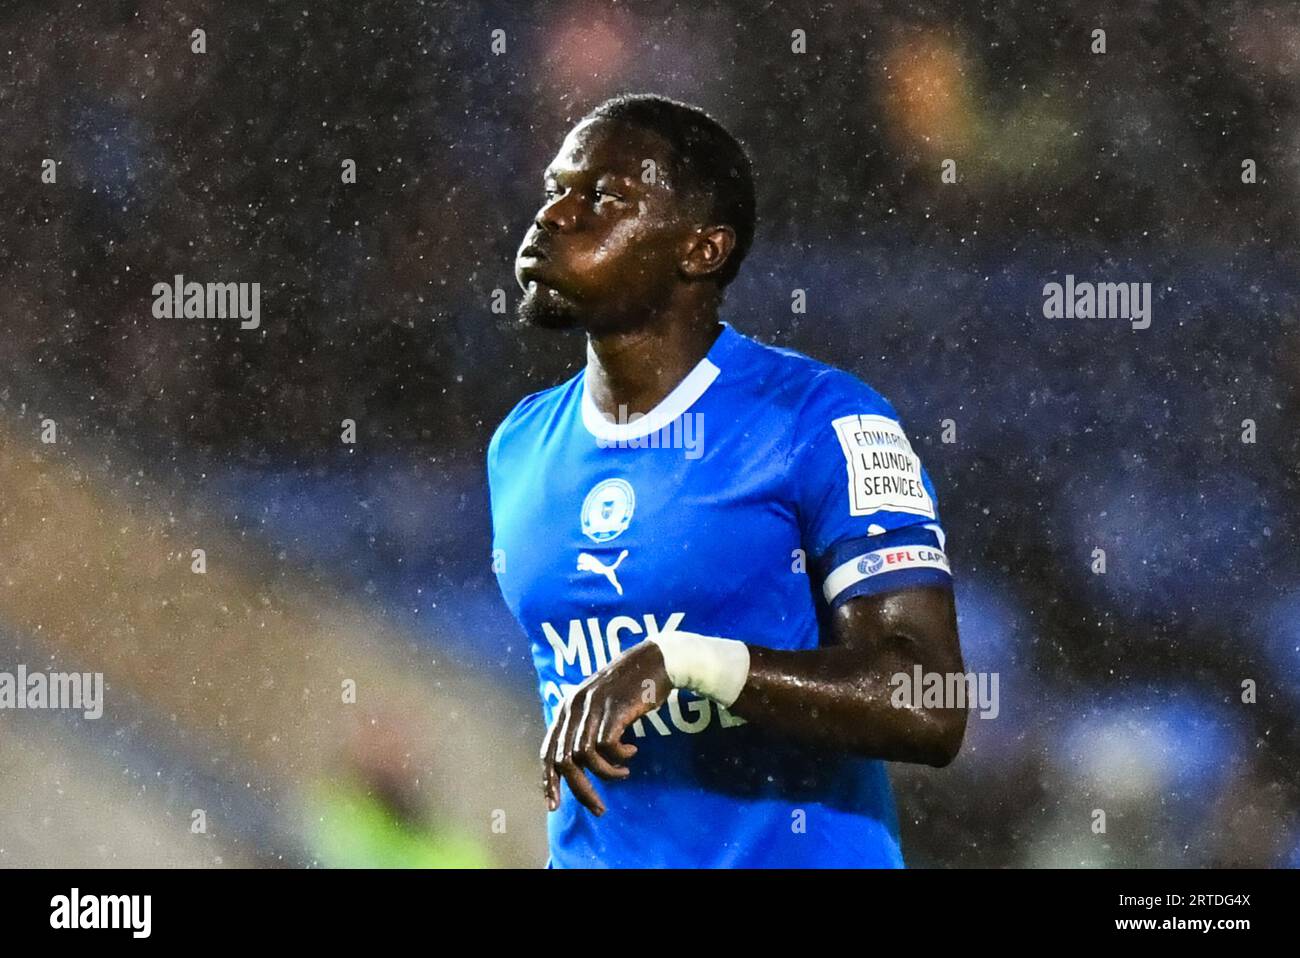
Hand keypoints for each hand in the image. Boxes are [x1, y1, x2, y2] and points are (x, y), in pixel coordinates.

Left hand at [540, 640, 671, 815]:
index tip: (553, 806)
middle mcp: (574, 707)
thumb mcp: (598, 704)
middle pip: (565, 761)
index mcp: (566, 708)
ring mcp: (593, 707)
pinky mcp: (614, 709)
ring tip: (623, 773)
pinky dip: (620, 758)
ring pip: (585, 757)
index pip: (547, 751)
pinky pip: (608, 747)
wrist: (655, 660)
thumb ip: (585, 727)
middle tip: (599, 809)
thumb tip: (578, 764)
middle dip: (581, 790)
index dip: (548, 781)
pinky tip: (633, 753)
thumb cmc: (630, 686)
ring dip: (606, 774)